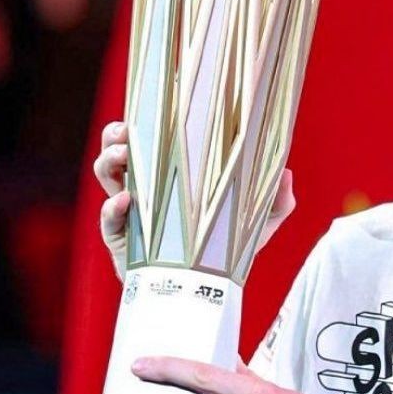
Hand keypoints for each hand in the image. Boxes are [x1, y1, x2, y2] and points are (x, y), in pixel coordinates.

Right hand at [94, 121, 296, 281]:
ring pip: (106, 175)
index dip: (151, 117)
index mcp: (175, 175)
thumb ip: (277, 201)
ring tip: (123, 156)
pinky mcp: (122, 240)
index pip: (158, 138)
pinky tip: (126, 200)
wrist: (207, 293)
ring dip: (109, 161)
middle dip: (116, 134)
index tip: (156, 100)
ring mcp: (132, 211)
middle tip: (127, 129)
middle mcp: (149, 187)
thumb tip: (287, 173)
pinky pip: (108, 219)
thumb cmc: (227, 251)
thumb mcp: (258, 223)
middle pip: (120, 149)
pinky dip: (111, 207)